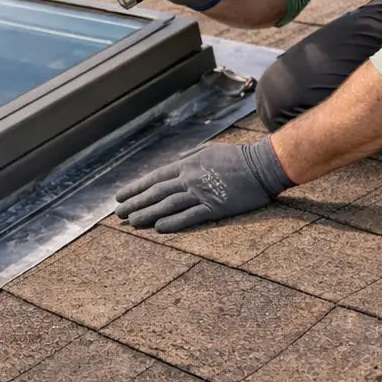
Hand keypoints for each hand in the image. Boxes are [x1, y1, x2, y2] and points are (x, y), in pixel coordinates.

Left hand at [115, 138, 293, 232]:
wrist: (263, 165)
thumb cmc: (239, 158)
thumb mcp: (209, 152)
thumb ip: (190, 161)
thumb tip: (176, 167)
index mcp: (188, 164)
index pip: (155, 177)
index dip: (136, 187)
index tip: (121, 196)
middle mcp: (190, 178)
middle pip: (156, 192)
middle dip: (136, 203)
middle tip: (118, 213)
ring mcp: (202, 193)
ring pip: (168, 205)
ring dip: (148, 214)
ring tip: (132, 222)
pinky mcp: (215, 208)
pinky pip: (189, 217)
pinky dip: (173, 223)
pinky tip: (158, 228)